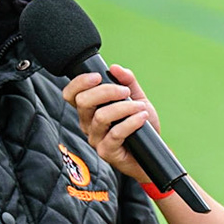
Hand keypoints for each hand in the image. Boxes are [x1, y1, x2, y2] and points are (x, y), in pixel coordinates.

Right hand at [60, 65, 158, 181]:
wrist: (152, 155)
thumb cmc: (141, 128)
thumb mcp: (137, 99)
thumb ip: (128, 82)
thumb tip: (115, 68)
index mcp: (89, 110)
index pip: (71, 94)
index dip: (79, 83)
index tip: (98, 76)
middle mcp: (88, 124)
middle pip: (83, 102)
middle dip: (106, 91)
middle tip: (125, 91)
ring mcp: (95, 139)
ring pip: (101, 117)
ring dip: (123, 107)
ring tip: (140, 107)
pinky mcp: (106, 152)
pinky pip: (115, 134)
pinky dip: (131, 122)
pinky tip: (142, 117)